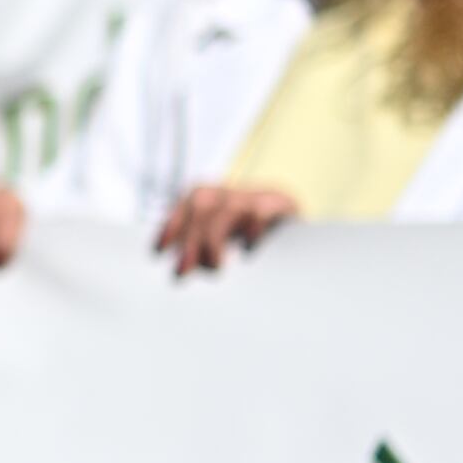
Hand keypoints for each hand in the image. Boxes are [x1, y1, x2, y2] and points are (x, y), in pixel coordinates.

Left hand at [153, 181, 298, 275]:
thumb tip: (180, 267)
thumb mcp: (224, 244)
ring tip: (214, 266)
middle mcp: (234, 192)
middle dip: (189, 236)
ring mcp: (259, 195)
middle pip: (203, 200)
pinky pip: (264, 209)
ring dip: (215, 236)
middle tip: (182, 270)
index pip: (188, 201)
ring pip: (230, 205)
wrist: (303, 236)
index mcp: (215, 198)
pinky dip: (253, 226)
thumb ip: (202, 249)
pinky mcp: (283, 205)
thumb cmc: (255, 244)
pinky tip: (248, 248)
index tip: (159, 250)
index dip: (172, 222)